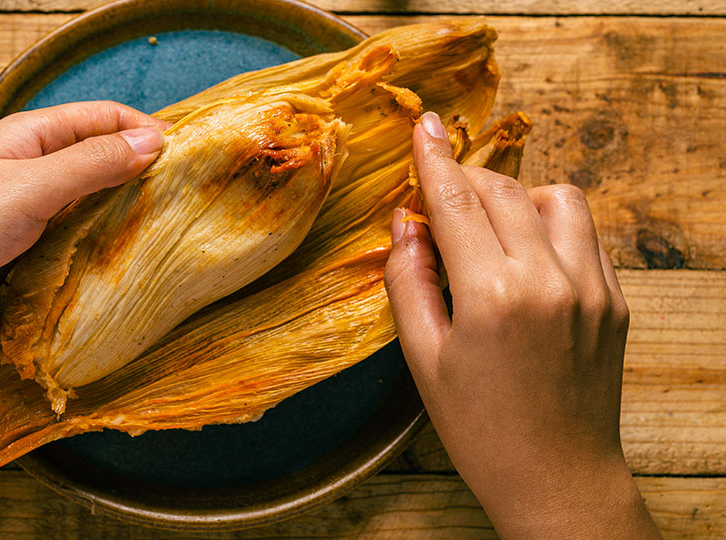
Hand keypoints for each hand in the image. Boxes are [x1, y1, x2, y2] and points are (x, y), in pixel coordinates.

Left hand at [0, 101, 167, 350]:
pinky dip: (98, 264)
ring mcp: (30, 221)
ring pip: (91, 217)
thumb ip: (92, 164)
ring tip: (167, 242)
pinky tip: (127, 277)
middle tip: (188, 204)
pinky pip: (74, 258)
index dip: (144, 130)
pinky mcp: (26, 264)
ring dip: (122, 228)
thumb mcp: (29, 186)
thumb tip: (153, 139)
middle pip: (101, 168)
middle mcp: (33, 175)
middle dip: (141, 182)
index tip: (188, 156)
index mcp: (30, 140)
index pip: (101, 120)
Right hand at [384, 112, 659, 537]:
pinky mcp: (614, 300)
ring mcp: (591, 286)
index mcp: (492, 295)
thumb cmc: (481, 428)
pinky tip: (525, 251)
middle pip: (503, 191)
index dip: (434, 159)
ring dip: (516, 194)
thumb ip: (408, 282)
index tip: (423, 125)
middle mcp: (549, 279)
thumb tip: (404, 224)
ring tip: (487, 223)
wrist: (558, 478)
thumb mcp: (424, 359)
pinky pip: (584, 232)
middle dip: (466, 179)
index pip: (456, 203)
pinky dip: (550, 223)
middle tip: (438, 195)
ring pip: (556, 198)